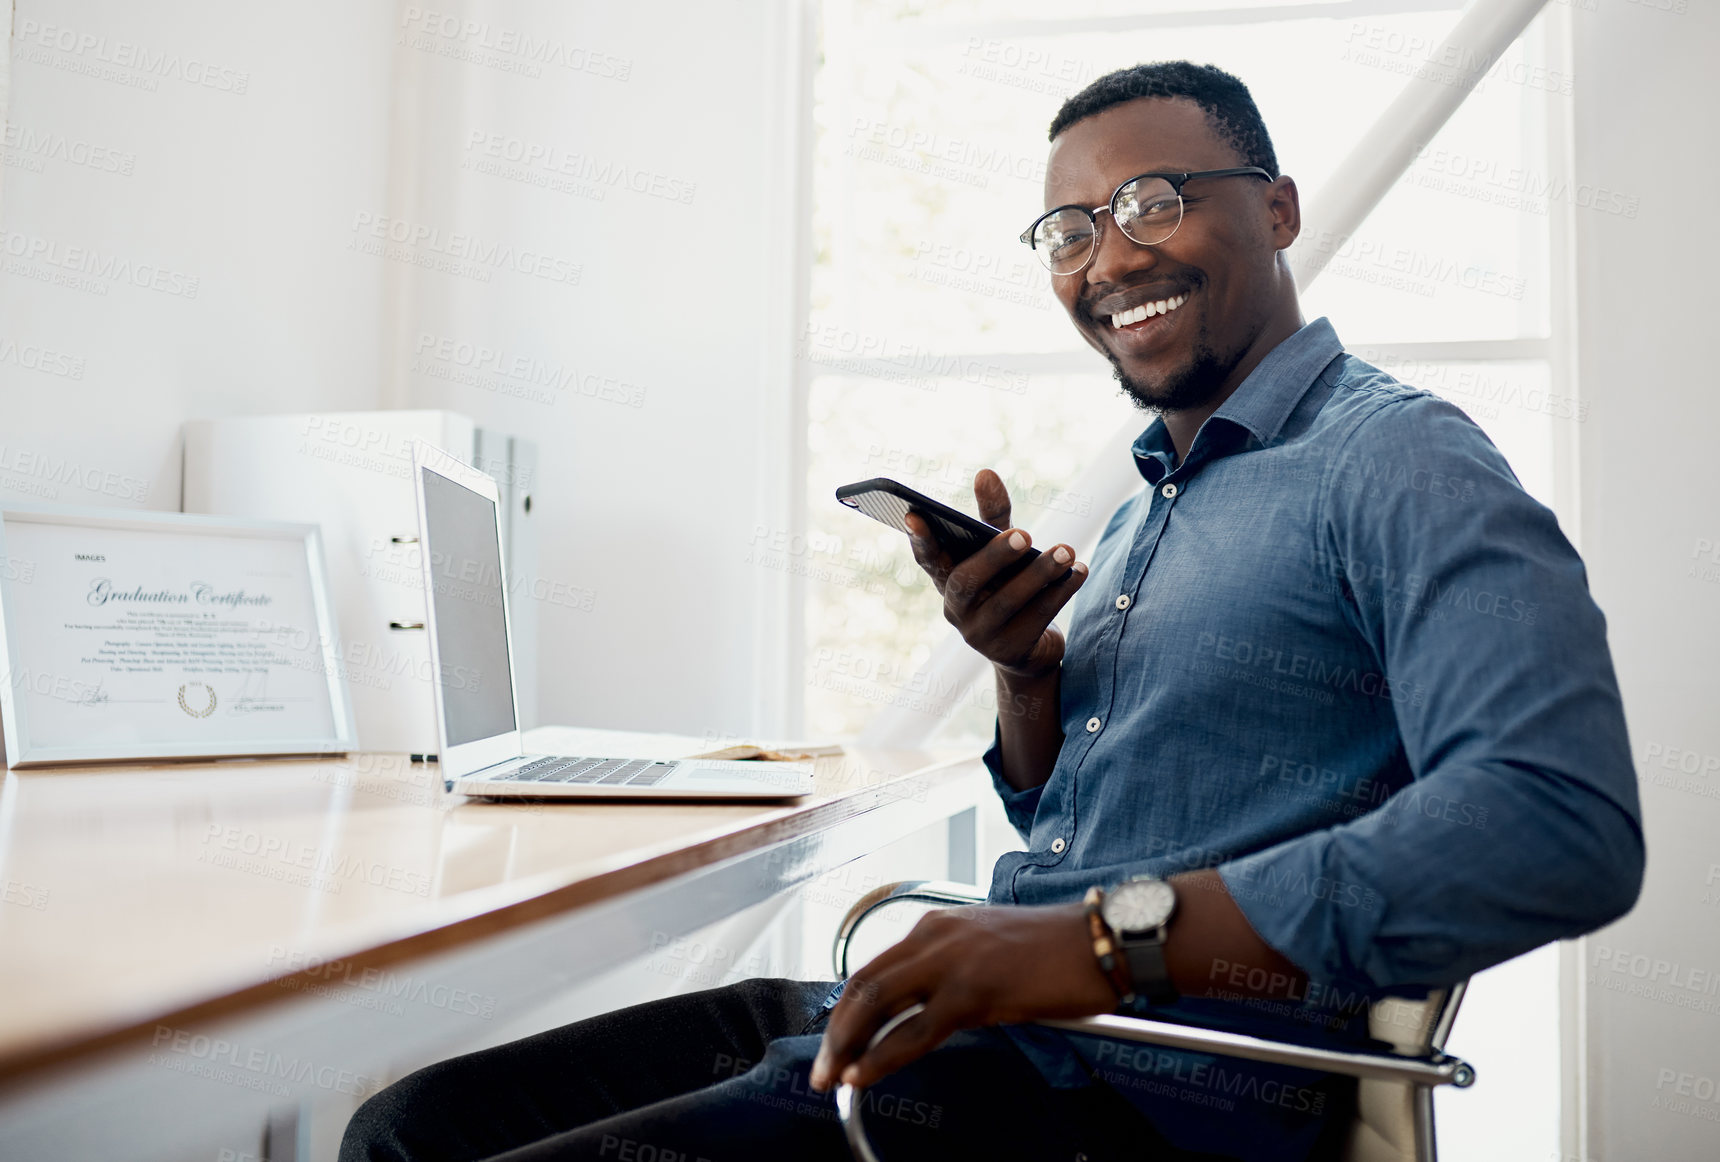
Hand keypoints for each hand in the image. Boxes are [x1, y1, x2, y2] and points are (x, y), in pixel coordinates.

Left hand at [808, 903, 1117, 1092]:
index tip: (836, 1042)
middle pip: (864, 984)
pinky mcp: (973, 990)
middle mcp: (937, 936)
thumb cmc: (1059, 953)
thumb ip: (951, 975)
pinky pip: (914, 1030)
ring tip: (833, 1078)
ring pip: (877, 1002)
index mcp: (939, 927)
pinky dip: (882, 1055)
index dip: (847, 1010)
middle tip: (822, 1069)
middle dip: (837, 1030)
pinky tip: (865, 1074)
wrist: (1104, 942)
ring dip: (848, 1045)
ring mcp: (952, 961)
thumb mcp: (991, 955)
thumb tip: (922, 1015)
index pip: (874, 968)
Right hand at [906, 469, 1086, 679]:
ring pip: (1007, 601)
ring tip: (1066, 551)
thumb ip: (993, 516)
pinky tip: (1079, 571)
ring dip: (1040, 573)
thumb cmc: (1009, 588)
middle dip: (996, 556)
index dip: (919, 540)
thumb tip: (985, 473)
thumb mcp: (1002, 552)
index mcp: (947, 581)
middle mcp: (956, 610)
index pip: (928, 560)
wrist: (1029, 652)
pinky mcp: (1009, 652)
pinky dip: (1061, 592)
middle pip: (966, 581)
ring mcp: (980, 635)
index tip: (914, 515)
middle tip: (1026, 534)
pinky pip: (1036, 618)